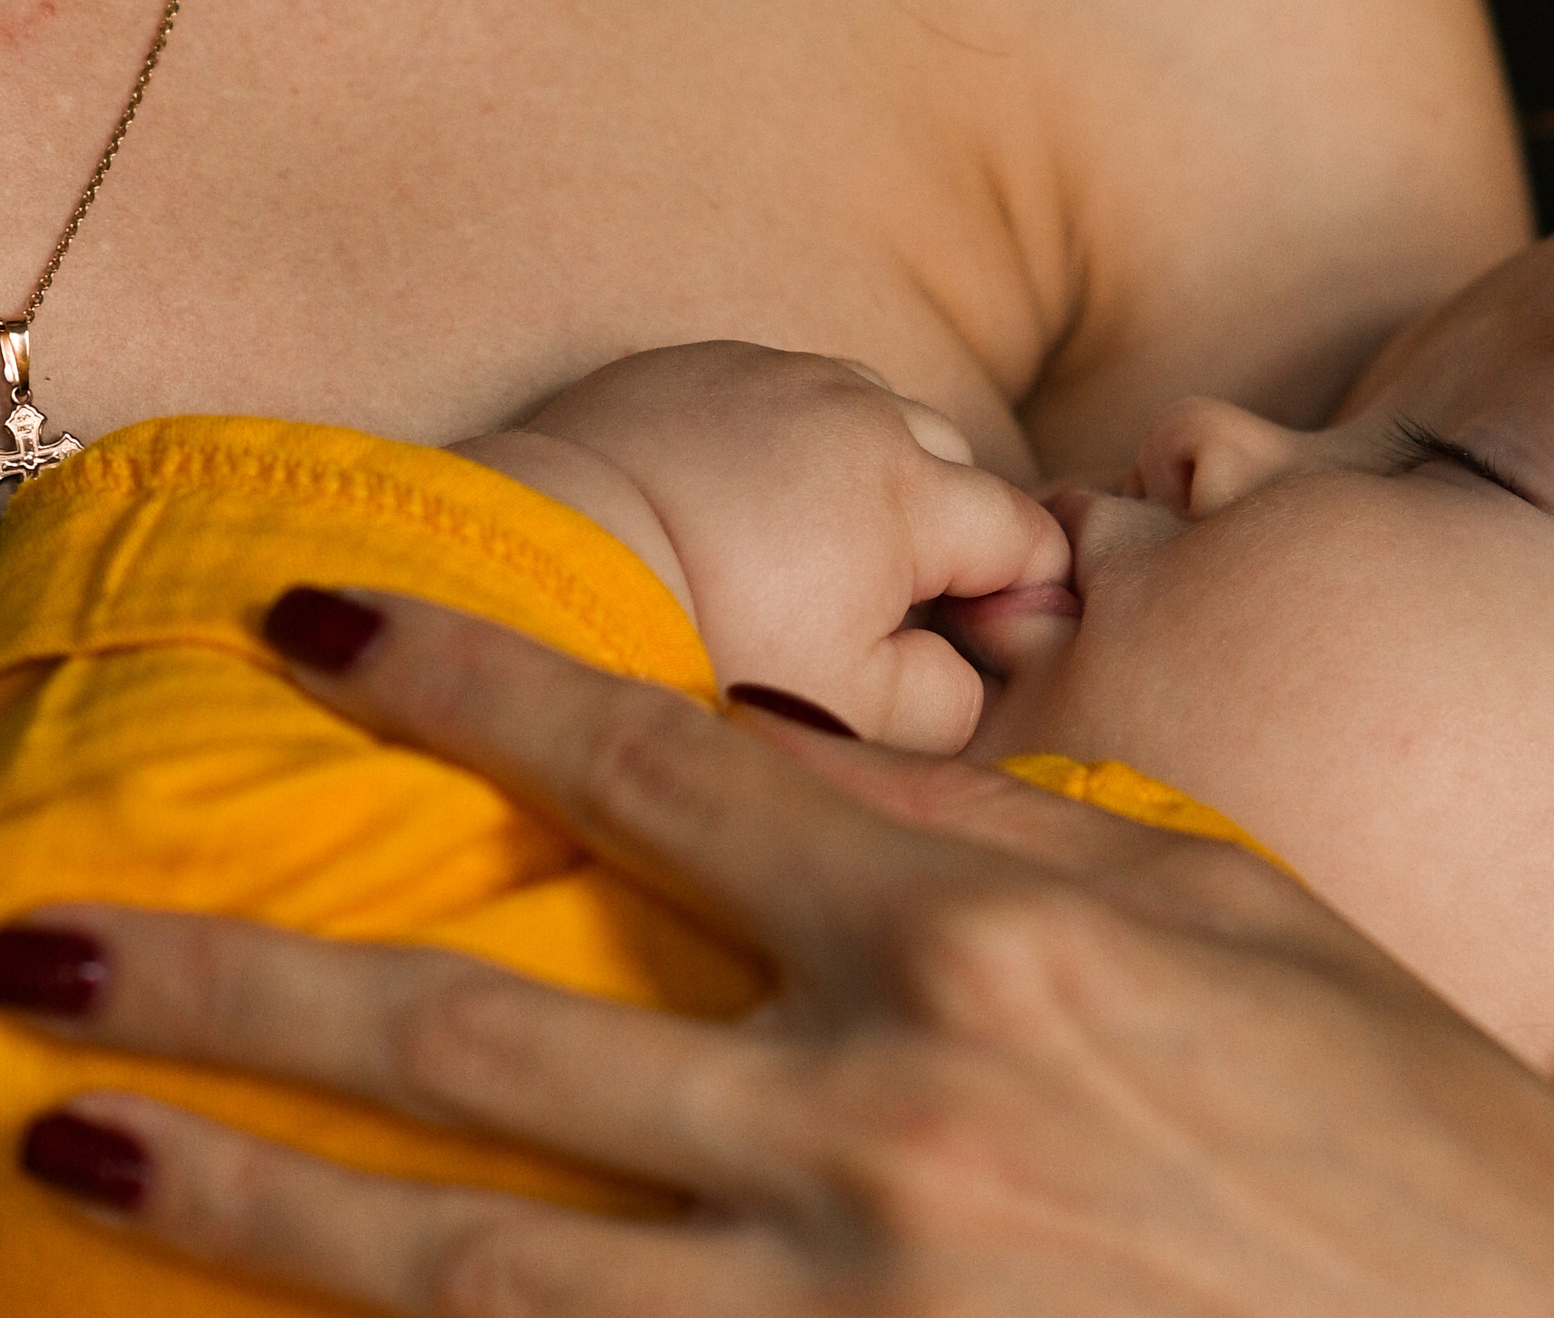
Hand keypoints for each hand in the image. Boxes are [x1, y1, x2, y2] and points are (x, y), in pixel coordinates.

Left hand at [0, 591, 1553, 1317]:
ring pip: (487, 1265)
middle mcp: (906, 1127)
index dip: (462, 689)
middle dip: (236, 975)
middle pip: (493, 1035)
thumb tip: (795, 779)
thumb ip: (1014, 847)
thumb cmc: (1453, 1181)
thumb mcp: (1264, 936)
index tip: (312, 637)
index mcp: (1005, 944)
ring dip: (254, 1199)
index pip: (664, 772)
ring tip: (81, 1152)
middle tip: (42, 949)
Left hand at [456, 344, 1070, 752]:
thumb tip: (964, 666)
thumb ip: (953, 693)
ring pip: (863, 416)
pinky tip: (730, 519)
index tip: (967, 648)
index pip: (1024, 534)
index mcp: (911, 484)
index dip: (1017, 600)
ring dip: (859, 479)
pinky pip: (768, 400)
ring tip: (805, 559)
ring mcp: (764, 368)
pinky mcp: (682, 364)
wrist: (529, 577)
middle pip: (950, 461)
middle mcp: (851, 401)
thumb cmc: (701, 656)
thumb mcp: (857, 716)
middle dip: (940, 529)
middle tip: (880, 613)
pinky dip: (773, 452)